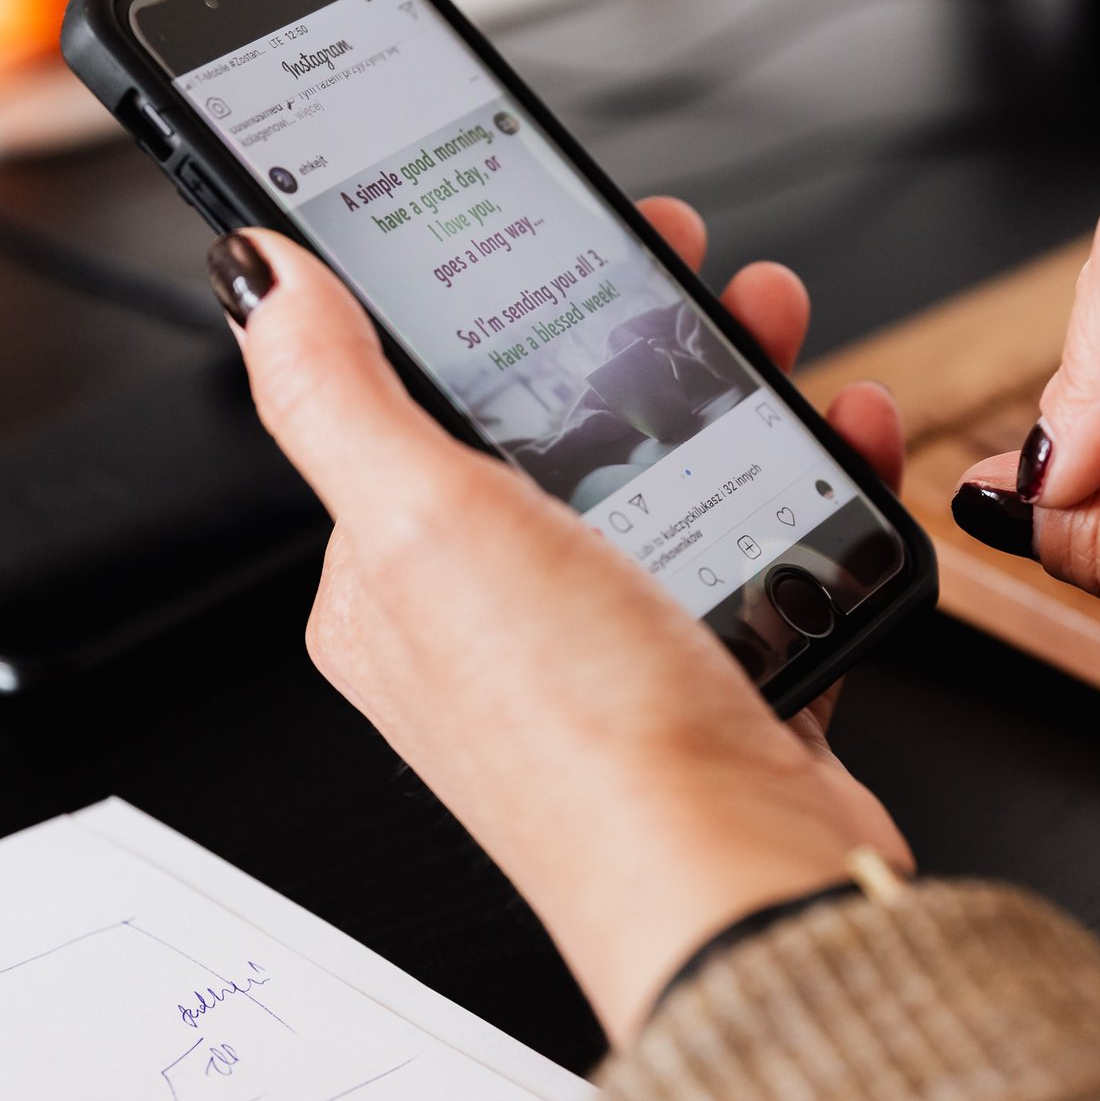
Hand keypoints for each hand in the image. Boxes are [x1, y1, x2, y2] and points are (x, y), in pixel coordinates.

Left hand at [211, 197, 907, 1039]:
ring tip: (775, 320)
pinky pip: (766, 532)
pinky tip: (843, 428)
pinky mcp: (717, 663)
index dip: (487, 296)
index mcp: (395, 574)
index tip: (549, 220)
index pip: (422, 394)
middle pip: (563, 414)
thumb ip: (332, 392)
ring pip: (673, 461)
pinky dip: (810, 467)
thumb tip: (256, 277)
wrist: (740, 881)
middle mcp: (497, 608)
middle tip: (686, 258)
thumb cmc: (579, 736)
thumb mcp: (425, 525)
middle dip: (633, 322)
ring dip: (732, 375)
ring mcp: (613, 636)